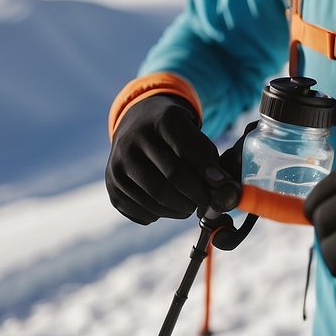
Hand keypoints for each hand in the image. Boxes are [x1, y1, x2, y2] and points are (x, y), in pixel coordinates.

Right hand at [105, 95, 224, 224]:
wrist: (137, 125)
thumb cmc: (174, 133)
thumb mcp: (193, 131)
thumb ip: (208, 157)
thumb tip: (223, 189)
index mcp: (160, 120)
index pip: (187, 151)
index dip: (207, 172)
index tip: (222, 187)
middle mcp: (133, 140)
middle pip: (171, 179)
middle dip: (195, 196)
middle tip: (207, 202)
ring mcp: (118, 163)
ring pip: (156, 200)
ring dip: (180, 210)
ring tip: (190, 205)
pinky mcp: (112, 185)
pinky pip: (142, 211)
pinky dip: (161, 214)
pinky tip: (168, 204)